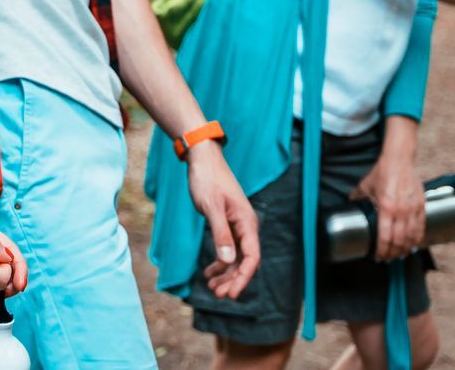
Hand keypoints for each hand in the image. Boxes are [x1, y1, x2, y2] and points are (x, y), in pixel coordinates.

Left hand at [185, 142, 260, 299]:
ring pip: (235, 258)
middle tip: (217, 295)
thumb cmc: (207, 180)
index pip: (252, 258)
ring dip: (225, 274)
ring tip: (211, 288)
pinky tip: (209, 272)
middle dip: (232, 280)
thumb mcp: (211, 207)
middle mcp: (246, 227)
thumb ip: (220, 234)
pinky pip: (228, 249)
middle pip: (244, 262)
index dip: (243, 278)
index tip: (231, 293)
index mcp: (247, 223)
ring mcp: (237, 226)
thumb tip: (228, 261)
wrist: (203, 159)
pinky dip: (219, 262)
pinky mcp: (227, 224)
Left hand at [349, 147, 424, 261]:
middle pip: (399, 241)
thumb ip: (358, 197)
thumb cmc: (382, 172)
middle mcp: (401, 211)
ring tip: (401, 254)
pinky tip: (413, 244)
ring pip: (412, 237)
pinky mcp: (421, 206)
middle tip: (389, 258)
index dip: (382, 249)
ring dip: (406, 249)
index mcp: (386, 208)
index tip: (379, 256)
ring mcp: (413, 209)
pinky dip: (417, 238)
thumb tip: (350, 204)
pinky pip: (421, 227)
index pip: (384, 236)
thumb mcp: (366, 185)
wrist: (399, 160)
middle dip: (394, 253)